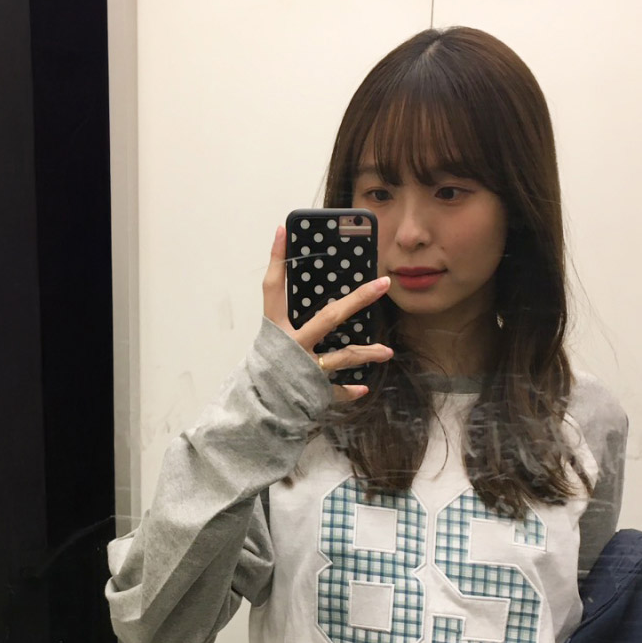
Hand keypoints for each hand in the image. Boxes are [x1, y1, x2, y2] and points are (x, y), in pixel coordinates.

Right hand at [262, 225, 393, 402]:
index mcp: (275, 329)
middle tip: (382, 284)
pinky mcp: (313, 389)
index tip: (283, 230)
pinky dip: (349, 391)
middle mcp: (293, 344)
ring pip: (343, 356)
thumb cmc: (262, 373)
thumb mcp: (268, 342)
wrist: (255, 412)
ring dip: (366, 353)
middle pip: (329, 317)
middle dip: (358, 300)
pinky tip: (363, 387)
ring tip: (387, 352)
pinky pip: (336, 390)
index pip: (274, 287)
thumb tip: (310, 304)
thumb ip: (286, 321)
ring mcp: (305, 367)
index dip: (277, 259)